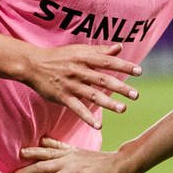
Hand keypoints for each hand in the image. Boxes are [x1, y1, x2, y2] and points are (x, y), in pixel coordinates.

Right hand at [9, 138, 127, 172]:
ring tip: (17, 156)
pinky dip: (47, 143)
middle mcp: (69, 162)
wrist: (121, 163)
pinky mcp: (74, 150)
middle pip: (42, 167)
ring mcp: (70, 154)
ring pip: (46, 153)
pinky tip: (39, 141)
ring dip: (32, 155)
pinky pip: (57, 145)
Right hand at [20, 44, 142, 128]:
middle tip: (136, 95)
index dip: (123, 66)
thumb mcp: (79, 50)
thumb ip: (100, 51)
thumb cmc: (60, 56)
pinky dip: (86, 117)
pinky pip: (76, 108)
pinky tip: (98, 125)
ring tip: (123, 109)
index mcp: (84, 58)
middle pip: (102, 79)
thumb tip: (120, 47)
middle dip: (120, 87)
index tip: (139, 72)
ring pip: (92, 95)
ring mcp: (70, 85)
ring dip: (108, 103)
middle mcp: (79, 71)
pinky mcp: (62, 97)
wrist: (33, 64)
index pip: (107, 62)